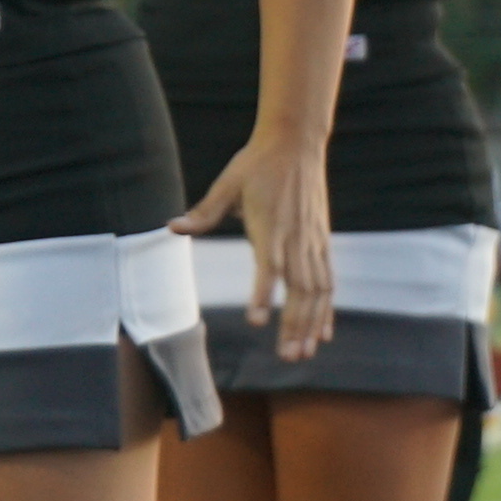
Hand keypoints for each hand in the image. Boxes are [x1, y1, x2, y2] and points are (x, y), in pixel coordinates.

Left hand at [173, 124, 335, 364]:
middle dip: (294, 325)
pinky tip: (324, 334)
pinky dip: (327, 309)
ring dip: (311, 324)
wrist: (296, 142)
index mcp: (270, 226)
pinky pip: (328, 281)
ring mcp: (313, 241)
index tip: (256, 321)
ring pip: (318, 291)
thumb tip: (172, 227)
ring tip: (303, 355)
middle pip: (299, 289)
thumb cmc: (257, 164)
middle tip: (286, 358)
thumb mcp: (226, 185)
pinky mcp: (322, 241)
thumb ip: (203, 212)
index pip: (269, 266)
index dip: (264, 293)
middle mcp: (295, 238)